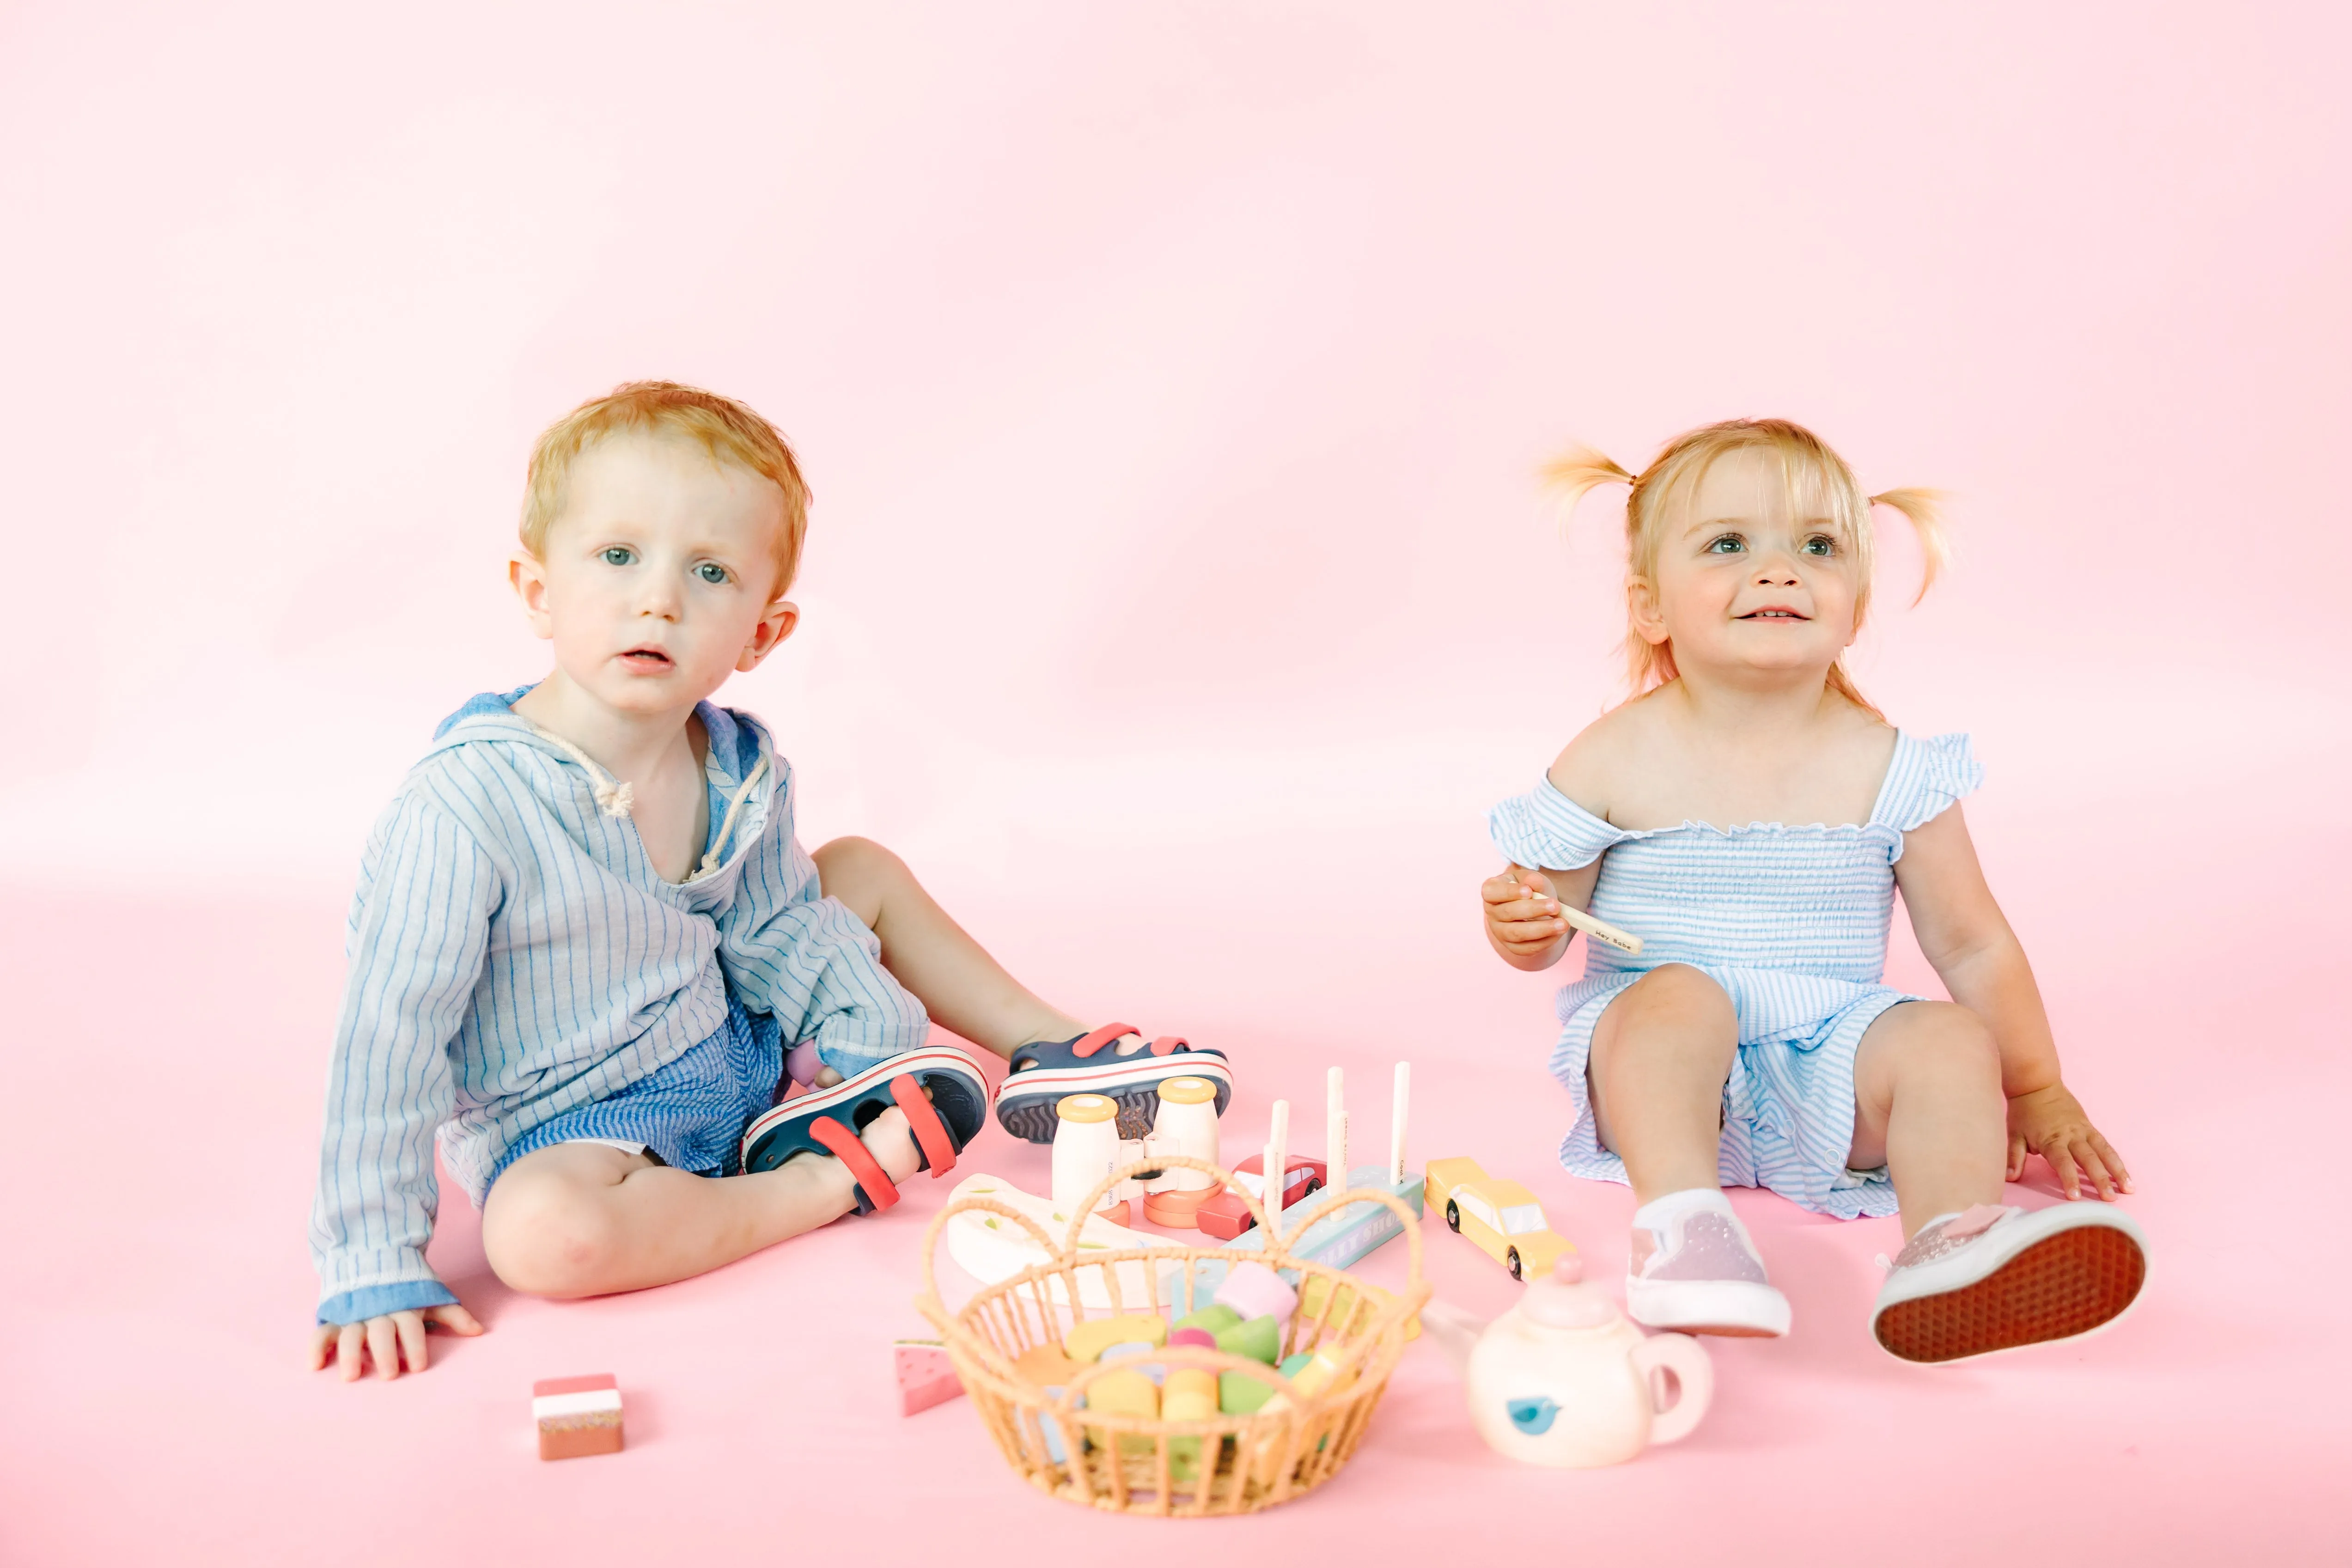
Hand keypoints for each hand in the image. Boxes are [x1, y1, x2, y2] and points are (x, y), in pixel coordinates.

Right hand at [307, 1301, 485, 1382]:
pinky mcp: (333, 1317)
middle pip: (381, 1332)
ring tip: (352, 1376)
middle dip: (386, 1352)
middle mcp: (377, 1311)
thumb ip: (452, 1314)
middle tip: (390, 1374)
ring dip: (349, 1354)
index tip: (420, 1365)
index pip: (411, 1326)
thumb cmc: (405, 1287)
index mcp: (403, 1307)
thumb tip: (479, 1331)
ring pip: (350, 1334)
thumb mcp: (428, 1296)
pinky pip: (321, 1332)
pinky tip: (314, 1366)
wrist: (373, 1255)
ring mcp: (353, 1314)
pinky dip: (316, 1347)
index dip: (416, 1345)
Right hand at [1482, 863, 1569, 961]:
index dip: (1509, 892)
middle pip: (1508, 913)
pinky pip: (1527, 948)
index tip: (1529, 891)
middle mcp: (1491, 913)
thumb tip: (1534, 881)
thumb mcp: (1530, 880)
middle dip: (1534, 909)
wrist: (1532, 908)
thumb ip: (1532, 880)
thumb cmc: (1528, 889)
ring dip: (1542, 929)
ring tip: (1562, 923)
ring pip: (1518, 933)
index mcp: (1491, 892)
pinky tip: (1558, 933)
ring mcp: (1500, 932)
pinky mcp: (1512, 947)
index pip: (1492, 893)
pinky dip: (1545, 941)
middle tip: (1555, 906)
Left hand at [2007, 1083, 2132, 1200]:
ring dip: (2117, 1171)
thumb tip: (2009, 1177)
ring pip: (2104, 1152)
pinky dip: (2116, 1160)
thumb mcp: (2014, 1133)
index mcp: (2051, 1139)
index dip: (2069, 1179)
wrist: (2037, 1084)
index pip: (2062, 1162)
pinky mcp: (2090, 1127)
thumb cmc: (2024, 1111)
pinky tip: (2125, 1175)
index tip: (2075, 1196)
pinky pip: (2106, 1145)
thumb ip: (2014, 1157)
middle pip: (2088, 1159)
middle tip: (2109, 1199)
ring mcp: (2083, 1131)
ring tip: (2128, 1189)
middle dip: (2100, 1179)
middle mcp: (2071, 1136)